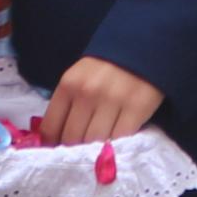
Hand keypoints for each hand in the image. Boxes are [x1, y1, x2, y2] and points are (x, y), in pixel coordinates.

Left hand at [36, 53, 161, 144]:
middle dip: (75, 149)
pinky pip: (119, 138)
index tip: (59, 151)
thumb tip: (53, 140)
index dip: (53, 144)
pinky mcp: (136, 107)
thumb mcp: (80, 77)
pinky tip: (117, 140)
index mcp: (69, 84)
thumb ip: (67, 104)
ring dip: (96, 149)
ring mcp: (112, 100)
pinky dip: (116, 144)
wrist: (146, 44)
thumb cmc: (108, 66)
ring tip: (100, 146)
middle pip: (72, 139)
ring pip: (94, 142)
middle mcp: (87, 92)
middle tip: (84, 150)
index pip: (51, 128)